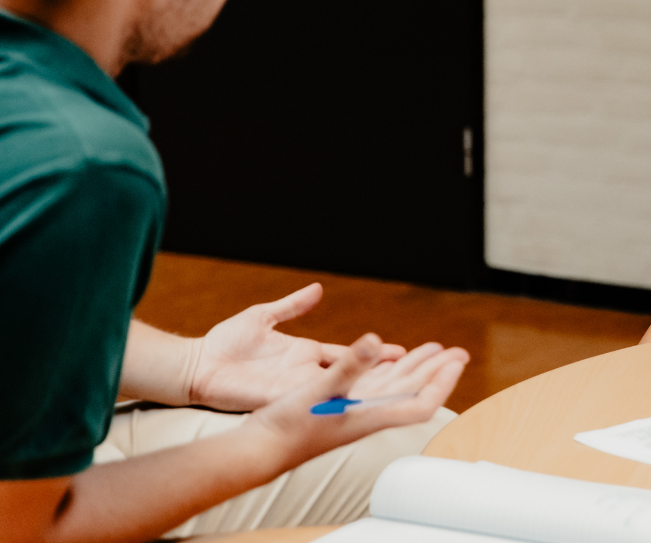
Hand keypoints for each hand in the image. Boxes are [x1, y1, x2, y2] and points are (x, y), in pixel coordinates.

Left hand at [190, 283, 405, 410]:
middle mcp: (306, 373)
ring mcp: (296, 387)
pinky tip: (362, 399)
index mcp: (306, 353)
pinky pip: (316, 398)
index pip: (350, 354)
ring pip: (341, 389)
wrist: (195, 365)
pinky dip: (340, 398)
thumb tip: (319, 289)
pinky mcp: (283, 396)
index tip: (406, 353)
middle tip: (418, 372)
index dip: (377, 353)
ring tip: (402, 388)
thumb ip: (293, 305)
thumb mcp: (263, 316)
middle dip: (384, 374)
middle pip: (353, 374)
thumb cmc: (224, 343)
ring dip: (369, 389)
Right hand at [248, 333, 467, 471]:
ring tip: (434, 349)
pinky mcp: (338, 405)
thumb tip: (376, 340)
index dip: (441, 383)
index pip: (420, 403)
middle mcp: (367, 414)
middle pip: (413, 392)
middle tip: (459, 351)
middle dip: (437, 371)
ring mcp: (353, 410)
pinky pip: (372, 385)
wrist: (258, 451)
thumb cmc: (287, 429)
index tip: (457, 363)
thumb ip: (350, 366)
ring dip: (415, 368)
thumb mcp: (320, 391)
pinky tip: (388, 358)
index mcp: (371, 415)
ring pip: (394, 386)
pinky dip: (386, 369)